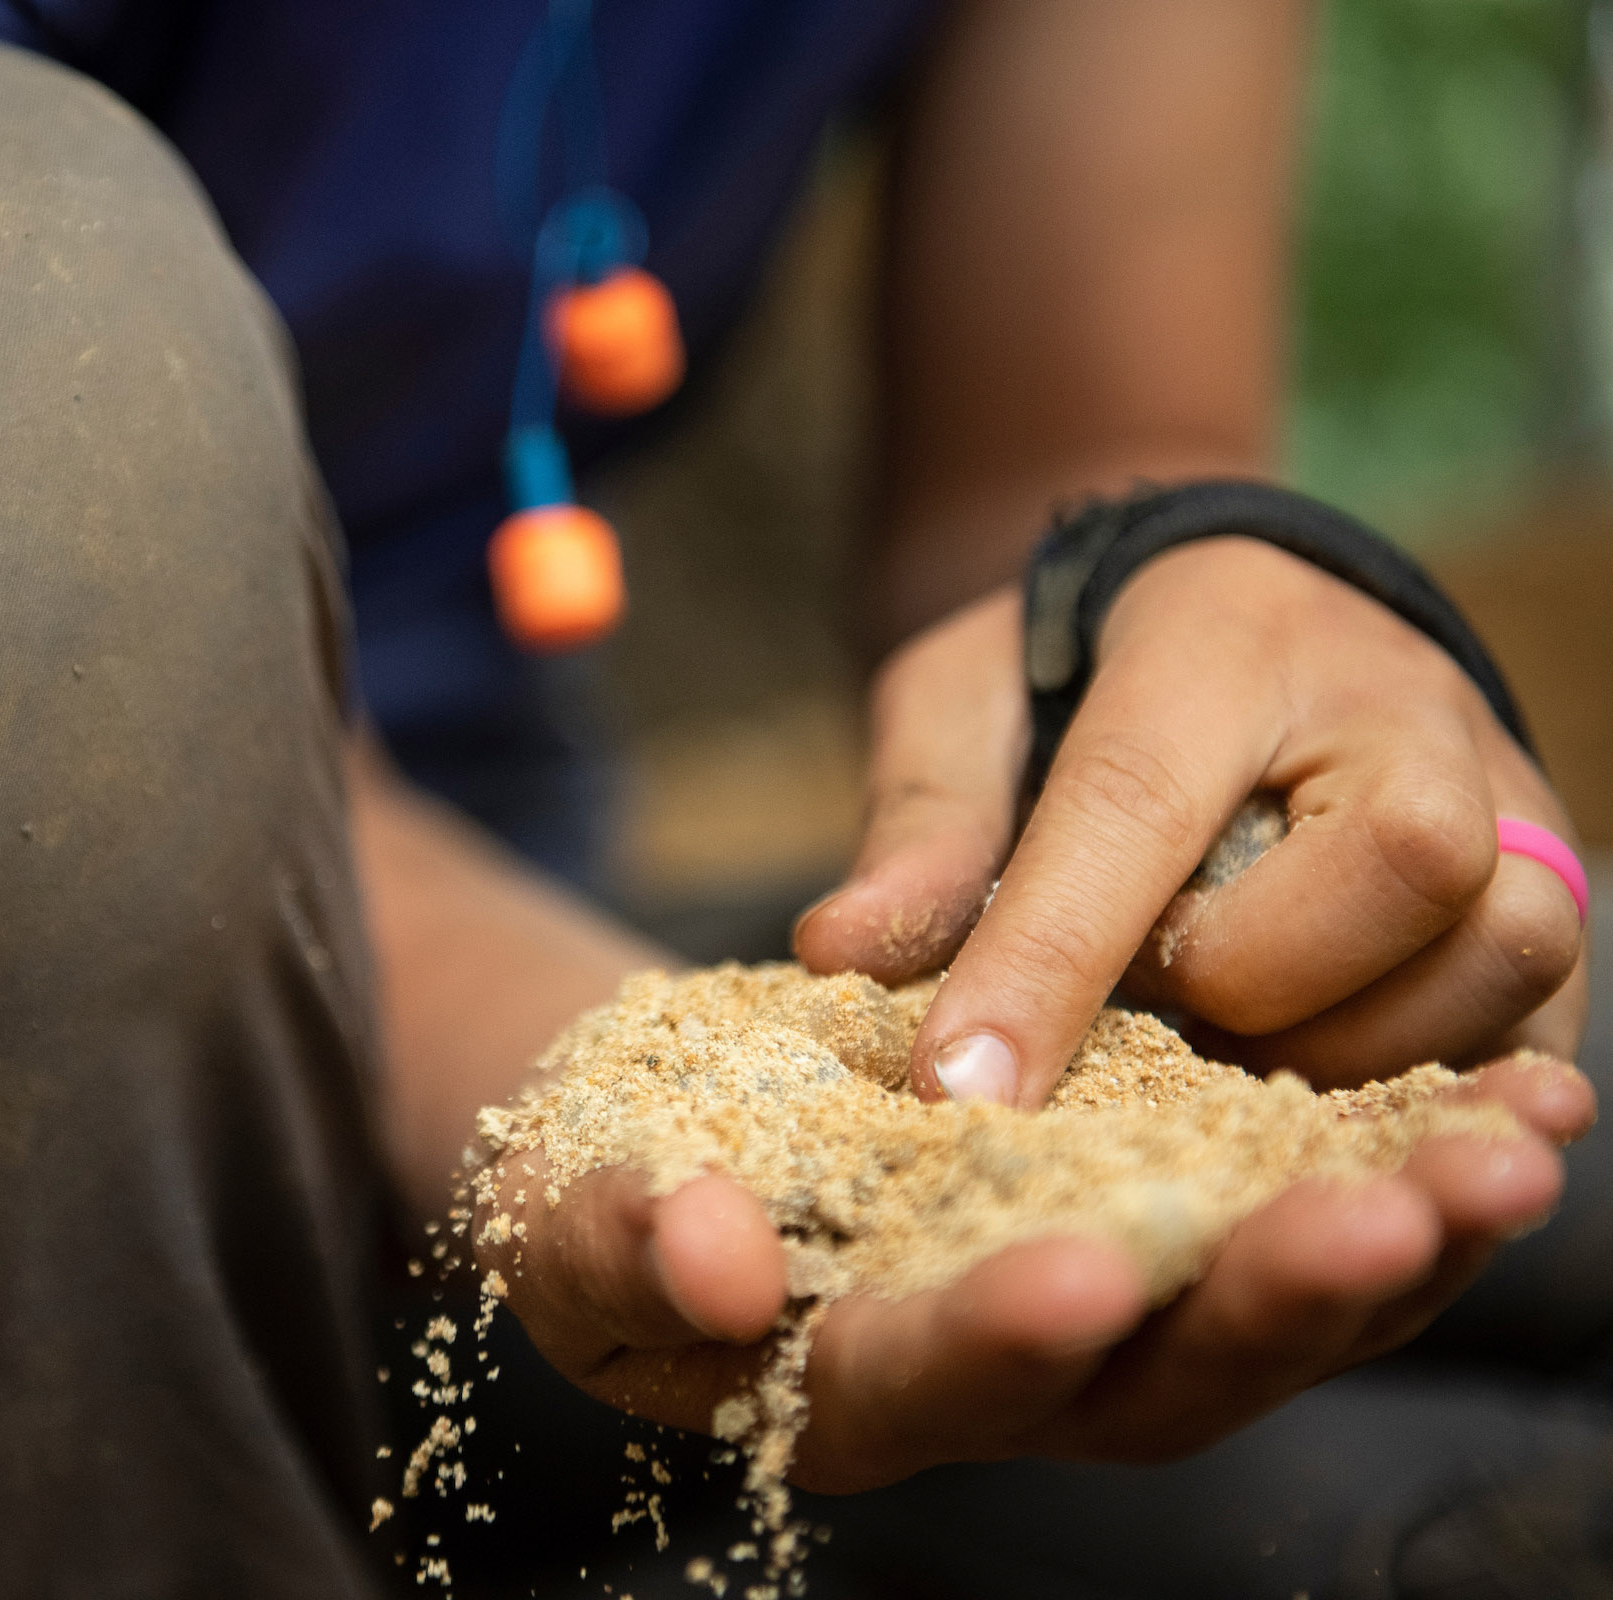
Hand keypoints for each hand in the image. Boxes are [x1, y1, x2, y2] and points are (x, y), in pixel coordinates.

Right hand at [481, 1055, 1590, 1486]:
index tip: (1079, 1266)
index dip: (999, 1339)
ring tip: (1517, 1147)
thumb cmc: (613, 1175)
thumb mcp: (577, 1205)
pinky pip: (1306, 1208)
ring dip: (1398, 1234)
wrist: (693, 1123)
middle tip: (1386, 1215)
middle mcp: (1008, 1374)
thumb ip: (625, 1237)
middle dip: (1271, 1302)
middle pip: (1157, 1378)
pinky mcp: (1168, 1218)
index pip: (934, 1385)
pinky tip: (1514, 1098)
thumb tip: (711, 1254)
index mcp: (854, 1384)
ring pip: (1271, 1304)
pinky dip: (1407, 1159)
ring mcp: (1107, 1303)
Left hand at [795, 537, 1588, 1102]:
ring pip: (1503, 953)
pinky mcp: (1556, 886)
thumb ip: (923, 825)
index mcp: (1221, 639)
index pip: (1139, 804)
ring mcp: (1507, 790)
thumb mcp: (965, 705)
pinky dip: (1424, 1084)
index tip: (955, 1094)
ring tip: (1239, 1027)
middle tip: (1166, 988)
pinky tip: (1318, 1075)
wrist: (1239, 610)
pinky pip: (1539, 1022)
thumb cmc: (1078, 669)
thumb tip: (835, 954)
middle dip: (1253, 981)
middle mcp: (1398, 704)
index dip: (1047, 962)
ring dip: (1347, 1045)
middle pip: (1399, 868)